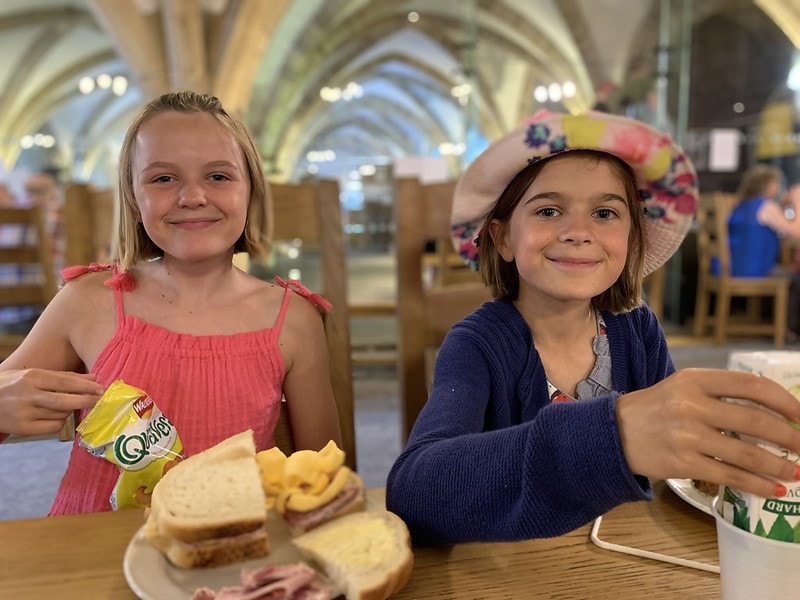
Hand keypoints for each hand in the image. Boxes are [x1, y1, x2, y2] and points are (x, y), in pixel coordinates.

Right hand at [0, 369, 104, 435]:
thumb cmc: (14, 385)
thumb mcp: (35, 374)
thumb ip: (64, 376)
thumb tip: (93, 378)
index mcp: (33, 377)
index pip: (65, 382)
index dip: (86, 386)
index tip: (102, 389)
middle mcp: (29, 395)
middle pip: (64, 400)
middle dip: (86, 401)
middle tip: (102, 400)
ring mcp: (25, 413)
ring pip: (61, 414)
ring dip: (71, 411)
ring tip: (69, 405)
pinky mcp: (23, 428)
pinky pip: (53, 427)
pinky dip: (60, 422)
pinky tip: (57, 417)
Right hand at [616, 368, 799, 497]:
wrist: (614, 432)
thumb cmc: (655, 409)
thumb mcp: (683, 387)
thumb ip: (720, 393)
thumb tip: (771, 412)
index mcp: (694, 380)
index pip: (750, 385)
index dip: (783, 400)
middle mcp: (691, 406)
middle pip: (755, 422)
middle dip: (790, 438)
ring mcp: (687, 436)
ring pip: (747, 454)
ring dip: (779, 466)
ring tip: (796, 472)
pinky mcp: (683, 464)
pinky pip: (729, 476)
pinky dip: (757, 485)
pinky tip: (772, 489)